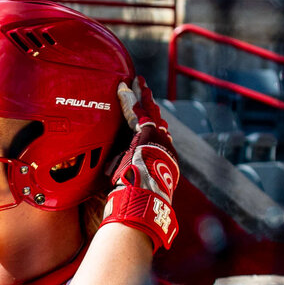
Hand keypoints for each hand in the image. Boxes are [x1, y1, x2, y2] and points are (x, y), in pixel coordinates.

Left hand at [102, 80, 180, 249]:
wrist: (144, 199)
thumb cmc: (140, 202)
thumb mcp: (136, 192)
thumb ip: (129, 184)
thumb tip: (119, 190)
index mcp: (164, 161)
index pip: (160, 139)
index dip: (155, 126)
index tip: (154, 119)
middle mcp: (164, 147)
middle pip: (158, 121)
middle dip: (151, 105)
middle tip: (147, 92)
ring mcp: (156, 139)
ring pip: (148, 112)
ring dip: (142, 96)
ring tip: (138, 82)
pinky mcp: (144, 133)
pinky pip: (135, 111)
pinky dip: (129, 98)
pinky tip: (124, 86)